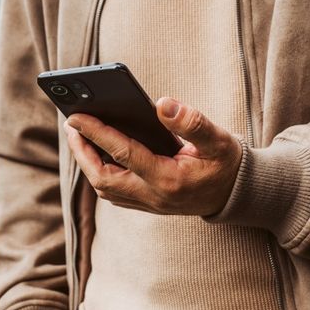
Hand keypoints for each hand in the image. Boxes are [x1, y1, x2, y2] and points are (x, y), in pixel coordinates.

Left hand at [64, 97, 241, 215]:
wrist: (238, 195)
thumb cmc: (227, 163)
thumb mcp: (219, 139)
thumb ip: (192, 122)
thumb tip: (161, 103)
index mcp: (169, 179)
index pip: (123, 153)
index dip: (96, 133)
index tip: (76, 116)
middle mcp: (155, 196)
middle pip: (103, 178)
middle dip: (82, 152)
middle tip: (71, 125)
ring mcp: (150, 204)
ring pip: (105, 189)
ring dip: (88, 164)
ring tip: (79, 136)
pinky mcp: (147, 205)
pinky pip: (114, 193)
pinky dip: (100, 172)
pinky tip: (97, 152)